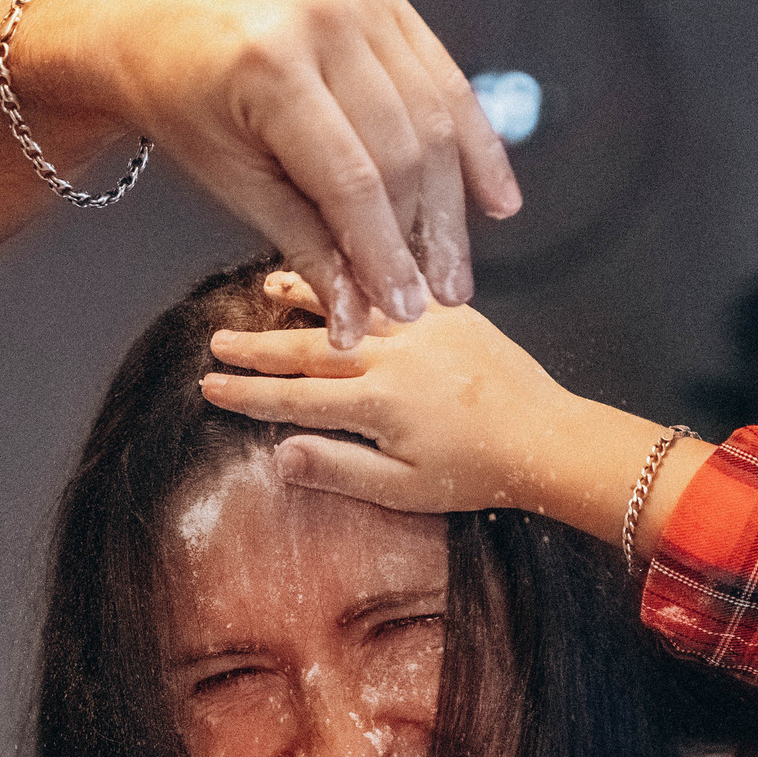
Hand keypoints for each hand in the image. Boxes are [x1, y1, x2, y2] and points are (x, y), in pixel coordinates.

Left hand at [21, 0, 520, 344]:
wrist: (154, 11)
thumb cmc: (178, 93)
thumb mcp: (228, 179)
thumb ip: (301, 242)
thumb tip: (354, 311)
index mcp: (272, 66)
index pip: (352, 180)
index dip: (384, 255)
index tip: (400, 308)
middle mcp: (325, 22)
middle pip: (404, 149)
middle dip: (421, 237)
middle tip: (432, 298)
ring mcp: (362, 0)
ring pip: (435, 116)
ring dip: (452, 203)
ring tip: (452, 267)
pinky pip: (444, 77)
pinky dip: (471, 141)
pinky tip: (491, 196)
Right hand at [198, 271, 604, 515]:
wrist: (547, 440)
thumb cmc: (477, 474)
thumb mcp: (402, 489)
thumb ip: (338, 468)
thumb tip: (279, 454)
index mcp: (376, 404)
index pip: (293, 397)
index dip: (247, 394)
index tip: (210, 386)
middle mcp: (392, 357)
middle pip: (308, 348)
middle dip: (258, 347)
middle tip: (218, 341)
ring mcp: (421, 330)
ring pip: (348, 306)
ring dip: (303, 297)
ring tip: (264, 288)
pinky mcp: (451, 316)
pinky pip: (396, 288)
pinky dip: (363, 276)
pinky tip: (345, 267)